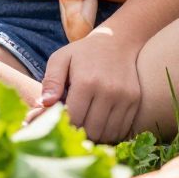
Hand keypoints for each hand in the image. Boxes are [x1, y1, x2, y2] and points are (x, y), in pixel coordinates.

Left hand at [38, 27, 142, 142]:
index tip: (61, 121)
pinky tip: (101, 124)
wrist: (118, 42)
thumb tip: (43, 103)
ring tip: (87, 126)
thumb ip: (51, 81)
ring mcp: (124, 97)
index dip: (65, 125)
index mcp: (86, 81)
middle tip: (73, 126)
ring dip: (95, 135)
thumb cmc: (83, 53)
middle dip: (79, 132)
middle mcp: (108, 91)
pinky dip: (110, 133)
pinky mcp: (135, 101)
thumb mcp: (61, 59)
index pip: (73, 118)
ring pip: (107, 133)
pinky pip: (122, 129)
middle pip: (90, 129)